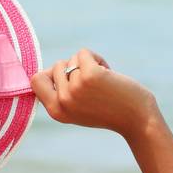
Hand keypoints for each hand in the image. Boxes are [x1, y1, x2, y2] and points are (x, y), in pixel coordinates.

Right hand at [29, 47, 159, 137]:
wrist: (137, 120)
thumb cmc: (109, 111)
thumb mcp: (77, 109)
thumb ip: (60, 94)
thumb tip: (47, 70)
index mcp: (56, 111)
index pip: (35, 81)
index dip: (50, 74)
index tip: (68, 79)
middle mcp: (62, 101)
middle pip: (56, 66)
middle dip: (74, 68)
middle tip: (92, 84)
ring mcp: (75, 88)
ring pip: (72, 59)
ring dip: (88, 64)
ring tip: (102, 81)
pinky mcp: (89, 75)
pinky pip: (84, 53)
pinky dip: (97, 58)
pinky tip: (108, 72)